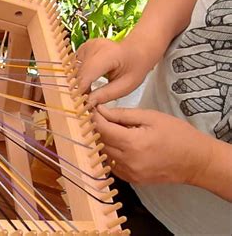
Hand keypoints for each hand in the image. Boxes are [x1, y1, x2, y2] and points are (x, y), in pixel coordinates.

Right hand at [75, 38, 152, 104]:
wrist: (136, 50)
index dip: (81, 90)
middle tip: (87, 101)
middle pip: (79, 73)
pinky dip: (79, 76)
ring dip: (79, 82)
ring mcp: (87, 46)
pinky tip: (88, 80)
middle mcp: (95, 47)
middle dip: (80, 89)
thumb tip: (88, 103)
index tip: (81, 104)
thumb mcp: (126, 86)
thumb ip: (106, 95)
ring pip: (75, 70)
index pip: (87, 74)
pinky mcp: (82, 48)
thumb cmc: (134, 67)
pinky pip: (75, 66)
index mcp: (109, 54)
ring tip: (89, 91)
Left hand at [92, 105, 211, 184]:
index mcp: (132, 143)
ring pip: (104, 154)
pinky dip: (112, 154)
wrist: (197, 161)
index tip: (93, 109)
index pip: (102, 129)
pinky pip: (113, 165)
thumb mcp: (151, 117)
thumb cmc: (178, 135)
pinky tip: (122, 146)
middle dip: (99, 128)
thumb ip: (123, 114)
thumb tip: (101, 110)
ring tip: (116, 131)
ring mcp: (129, 173)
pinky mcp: (132, 180)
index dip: (95, 117)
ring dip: (105, 141)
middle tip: (103, 117)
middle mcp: (127, 161)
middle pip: (100, 142)